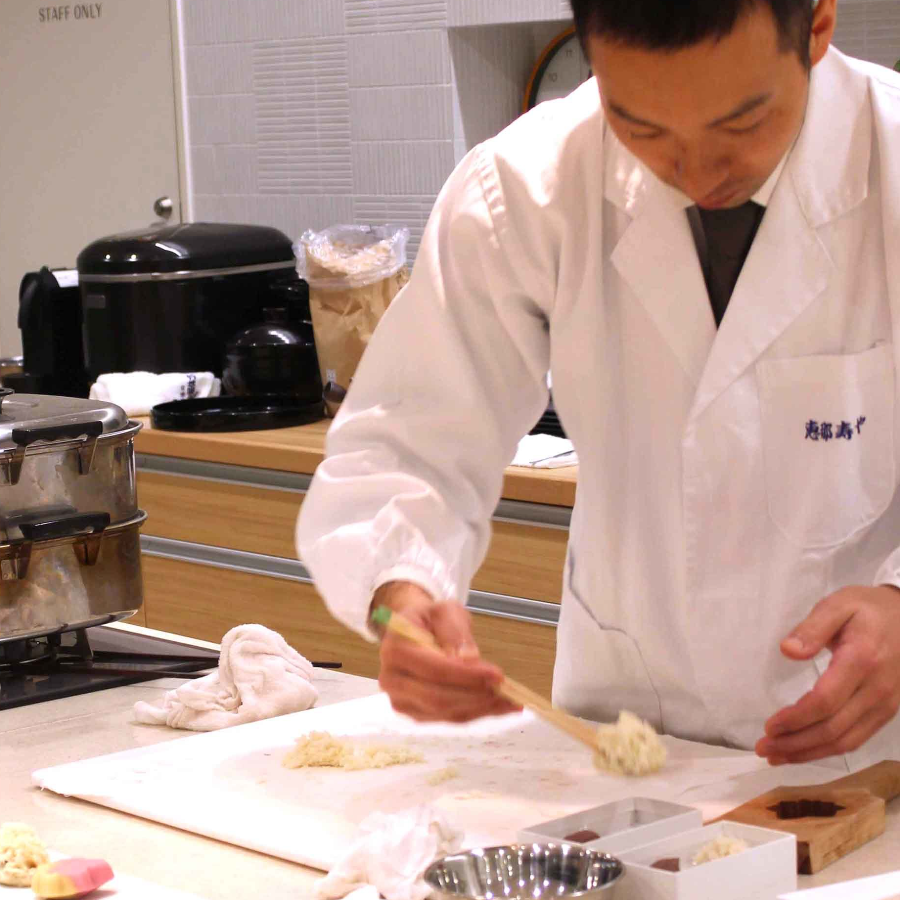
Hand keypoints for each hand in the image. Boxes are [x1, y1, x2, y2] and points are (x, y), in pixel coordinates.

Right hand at [371, 580, 521, 722]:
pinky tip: (498, 705)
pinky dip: (475, 713)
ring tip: (510, 700)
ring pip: (445, 712)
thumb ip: (455, 631)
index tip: (498, 675)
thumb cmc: (429, 619)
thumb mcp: (444, 611)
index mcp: (396, 648)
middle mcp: (392, 679)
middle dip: (476, 695)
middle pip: (439, 697)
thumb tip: (470, 659)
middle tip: (507, 690)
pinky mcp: (415, 712)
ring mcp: (401, 700)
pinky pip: (448, 718)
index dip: (467, 676)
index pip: (435, 669)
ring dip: (480, 708)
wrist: (413, 631)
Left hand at [756, 585, 899, 764]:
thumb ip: (812, 627)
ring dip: (809, 752)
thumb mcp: (838, 604)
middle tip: (763, 749)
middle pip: (833, 729)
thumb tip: (787, 650)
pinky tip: (806, 750)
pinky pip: (858, 738)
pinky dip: (829, 750)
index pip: (825, 701)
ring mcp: (886, 704)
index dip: (796, 719)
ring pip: (846, 741)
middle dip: (795, 744)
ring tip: (777, 756)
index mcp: (862, 661)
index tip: (769, 727)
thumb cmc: (867, 608)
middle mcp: (877, 689)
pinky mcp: (887, 711)